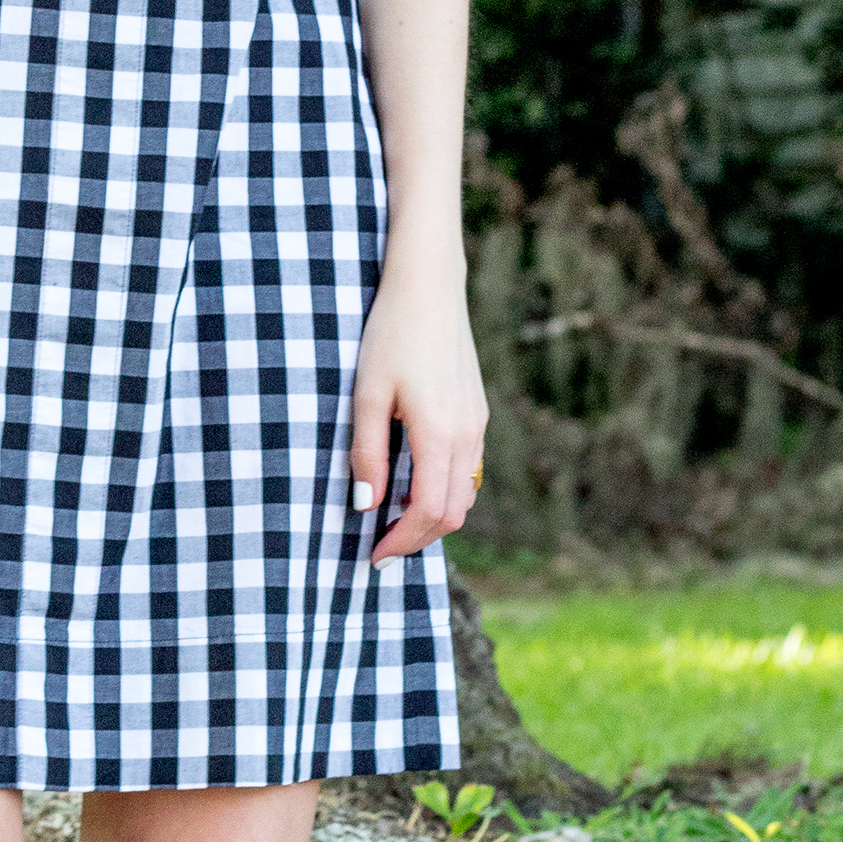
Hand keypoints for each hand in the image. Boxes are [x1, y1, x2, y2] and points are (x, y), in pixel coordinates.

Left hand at [349, 257, 486, 565]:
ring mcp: (477, 423)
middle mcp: (467, 435)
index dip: (402, 542)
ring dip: (433, 515)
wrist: (429, 286)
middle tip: (380, 545)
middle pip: (453, 512)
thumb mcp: (367, 394)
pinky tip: (413, 482)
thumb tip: (365, 506)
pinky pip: (467, 468)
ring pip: (465, 493)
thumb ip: (367, 453)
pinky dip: (444, 489)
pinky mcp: (477, 411)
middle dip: (418, 537)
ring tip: (393, 518)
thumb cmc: (391, 334)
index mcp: (440, 434)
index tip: (373, 556)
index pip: (430, 512)